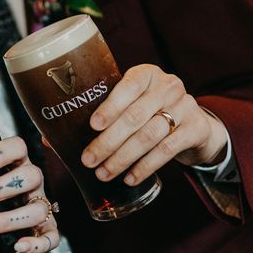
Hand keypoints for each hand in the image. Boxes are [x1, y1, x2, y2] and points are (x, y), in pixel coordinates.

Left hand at [0, 136, 59, 252]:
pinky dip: (38, 243)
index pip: (17, 146)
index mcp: (15, 163)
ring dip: (7, 218)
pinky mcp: (47, 229)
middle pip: (28, 176)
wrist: (3, 228)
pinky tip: (18, 246)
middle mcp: (33, 180)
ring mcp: (42, 204)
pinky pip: (52, 237)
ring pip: (37, 208)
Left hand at [81, 64, 227, 186]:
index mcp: (147, 74)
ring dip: (123, 157)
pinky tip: (130, 178)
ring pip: (149, 135)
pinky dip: (145, 166)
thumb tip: (56, 138)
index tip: (93, 126)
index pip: (128, 87)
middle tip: (89, 160)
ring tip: (104, 173)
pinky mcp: (196, 129)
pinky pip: (167, 150)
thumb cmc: (151, 112)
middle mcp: (168, 86)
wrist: (194, 124)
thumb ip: (107, 112)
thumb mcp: (134, 103)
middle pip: (135, 116)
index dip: (110, 107)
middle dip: (108, 141)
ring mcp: (185, 106)